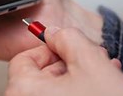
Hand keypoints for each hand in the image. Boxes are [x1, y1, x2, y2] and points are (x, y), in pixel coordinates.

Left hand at [6, 27, 122, 95]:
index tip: (63, 47)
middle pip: (39, 75)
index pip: (22, 59)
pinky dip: (75, 92)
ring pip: (52, 89)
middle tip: (89, 58)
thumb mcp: (91, 64)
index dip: (46, 49)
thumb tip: (55, 33)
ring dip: (76, 77)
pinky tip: (96, 88)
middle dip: (68, 62)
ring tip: (100, 72)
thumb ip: (69, 39)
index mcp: (24, 91)